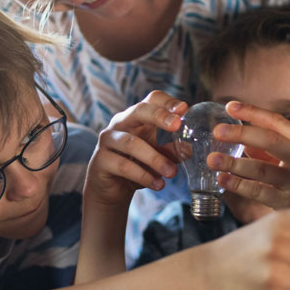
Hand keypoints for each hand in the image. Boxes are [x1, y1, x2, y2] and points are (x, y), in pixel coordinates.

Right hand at [85, 91, 185, 206]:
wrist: (112, 190)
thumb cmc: (136, 166)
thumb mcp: (157, 157)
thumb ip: (171, 151)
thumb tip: (188, 149)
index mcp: (138, 117)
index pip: (152, 99)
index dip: (168, 102)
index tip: (184, 109)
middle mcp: (121, 123)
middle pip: (138, 110)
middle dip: (159, 116)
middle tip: (176, 126)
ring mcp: (108, 140)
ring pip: (132, 143)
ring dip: (155, 158)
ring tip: (172, 172)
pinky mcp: (100, 160)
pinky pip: (123, 166)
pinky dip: (143, 175)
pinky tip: (157, 184)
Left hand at [206, 101, 289, 209]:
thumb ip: (268, 145)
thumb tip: (235, 132)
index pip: (278, 122)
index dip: (252, 112)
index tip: (229, 107)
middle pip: (271, 141)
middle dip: (242, 133)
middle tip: (218, 131)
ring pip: (262, 169)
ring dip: (234, 163)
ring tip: (213, 159)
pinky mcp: (287, 203)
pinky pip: (258, 191)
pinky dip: (238, 184)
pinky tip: (222, 179)